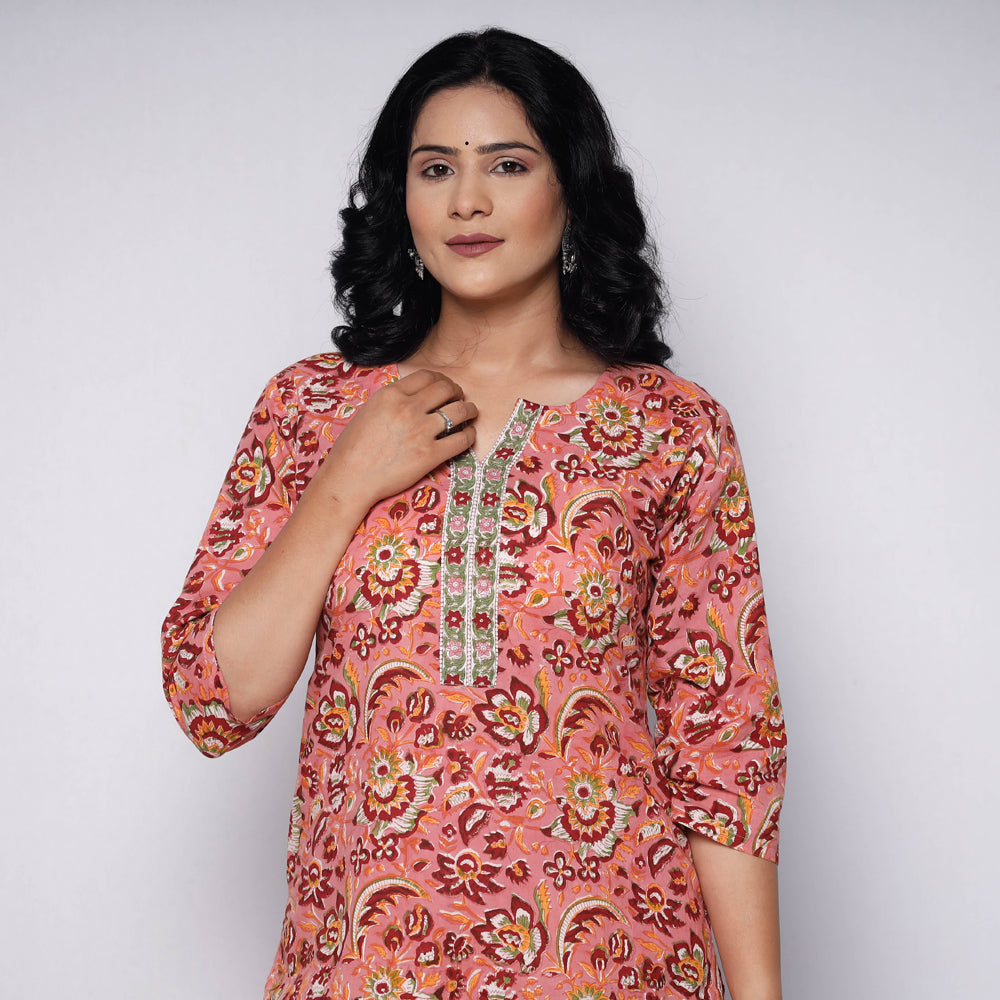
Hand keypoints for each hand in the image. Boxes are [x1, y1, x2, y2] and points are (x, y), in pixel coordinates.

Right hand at [311, 369, 476, 510]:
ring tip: (470, 413)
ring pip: (459, 411)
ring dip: (469, 410)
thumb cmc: (352, 449)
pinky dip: (469, 435)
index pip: (426, 376)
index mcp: (390, 395)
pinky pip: (461, 440)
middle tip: (459, 399)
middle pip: (446, 389)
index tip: (445, 386)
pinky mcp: (430, 455)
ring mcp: (420, 431)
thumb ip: (392, 401)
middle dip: (457, 392)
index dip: (441, 379)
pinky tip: (468, 435)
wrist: (350, 478)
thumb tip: (414, 397)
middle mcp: (407, 408)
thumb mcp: (369, 412)